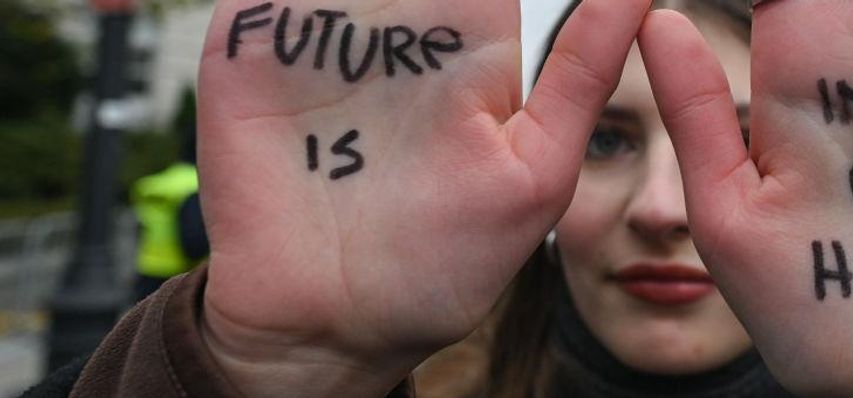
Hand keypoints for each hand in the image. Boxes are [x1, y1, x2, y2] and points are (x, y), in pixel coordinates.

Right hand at [195, 0, 647, 394]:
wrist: (324, 324)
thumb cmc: (441, 263)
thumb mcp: (538, 170)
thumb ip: (581, 73)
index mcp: (468, 55)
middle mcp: (397, 37)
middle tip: (436, 19)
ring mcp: (321, 36)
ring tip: (388, 5)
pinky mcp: (248, 47)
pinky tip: (319, 2)